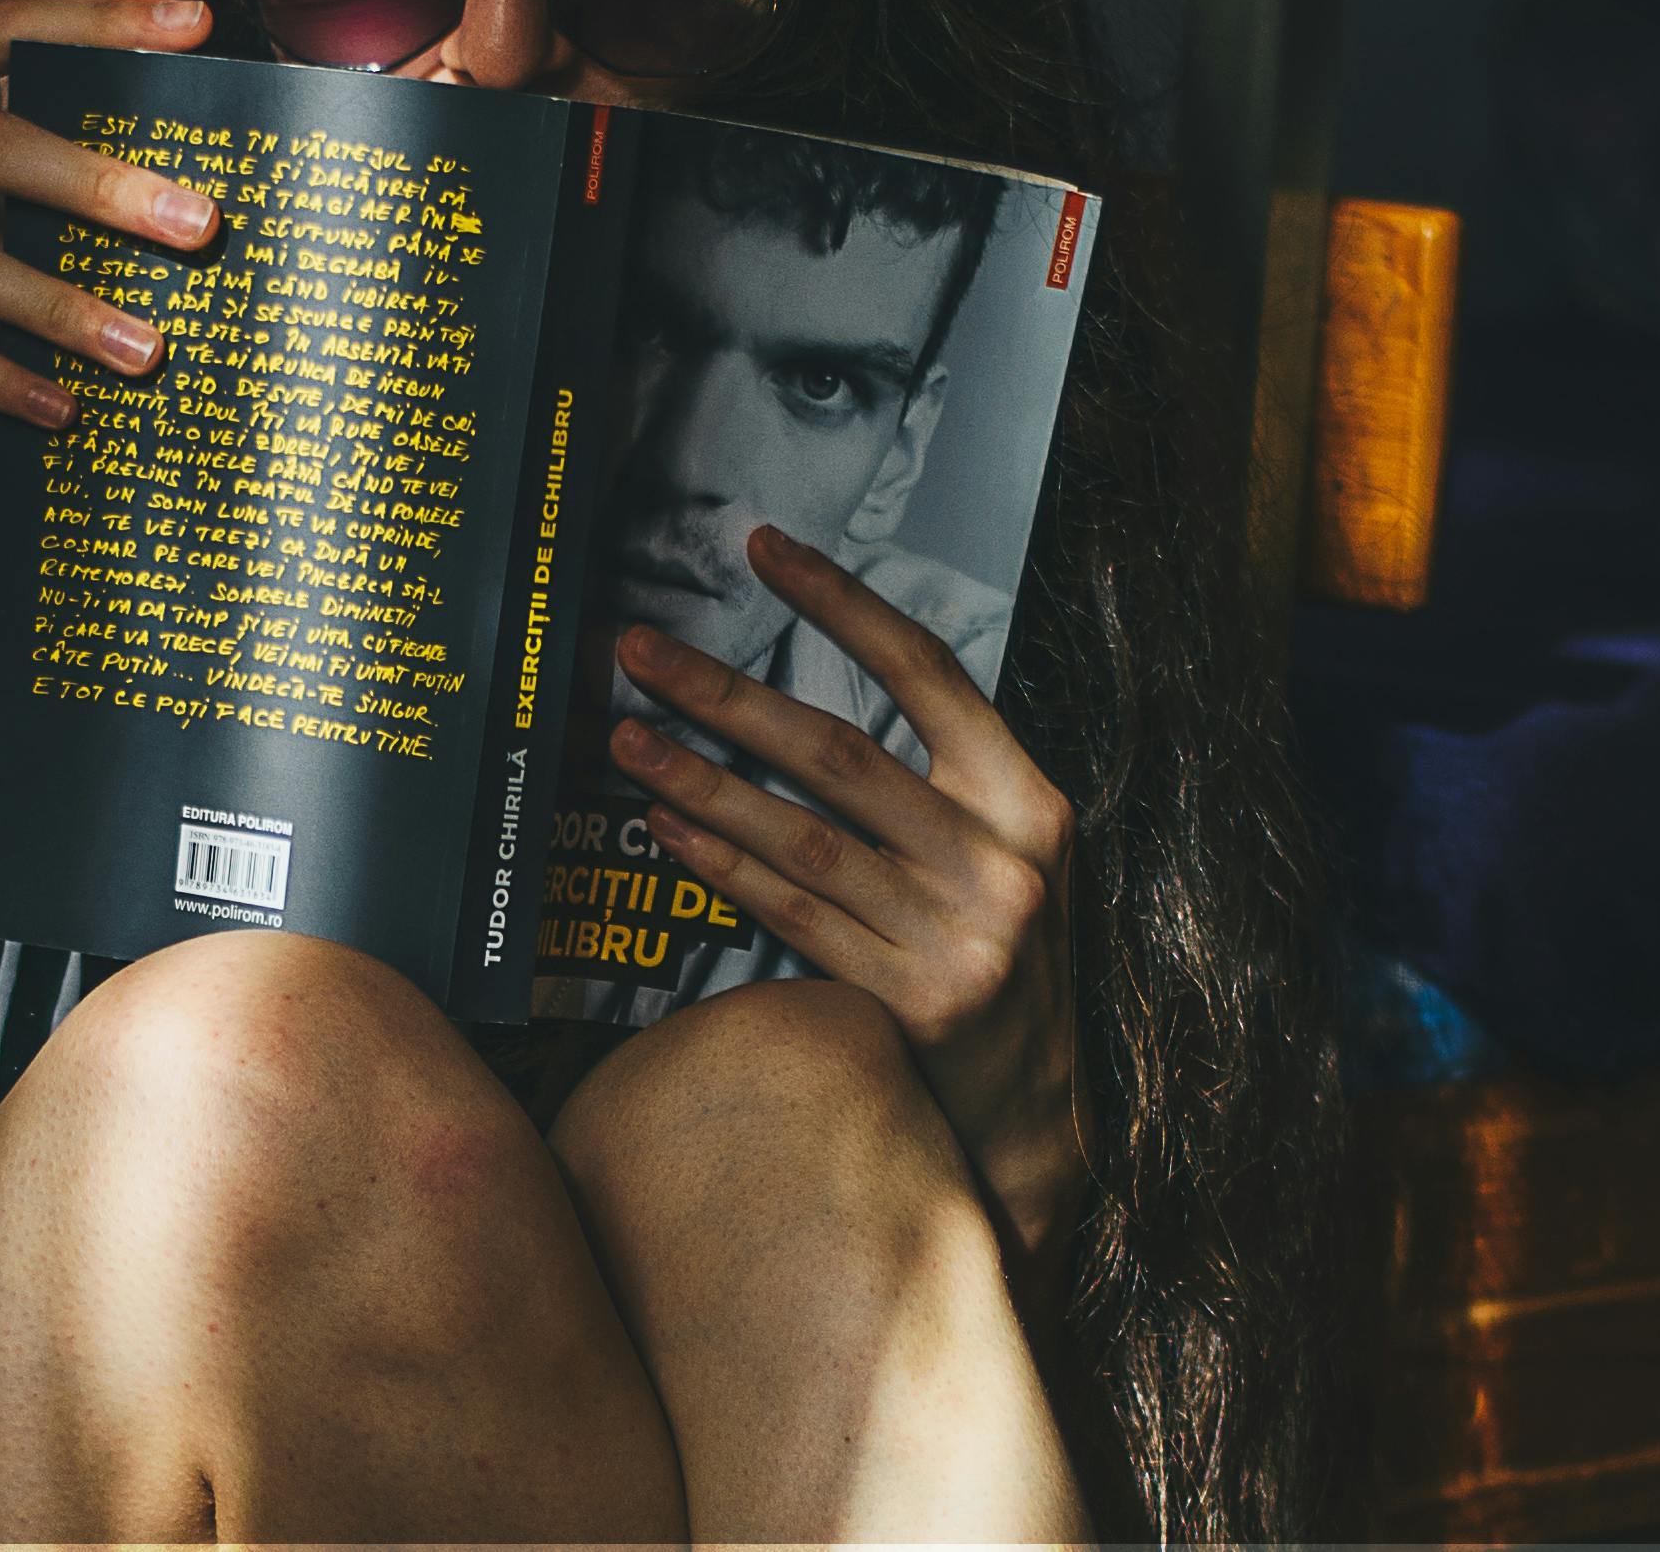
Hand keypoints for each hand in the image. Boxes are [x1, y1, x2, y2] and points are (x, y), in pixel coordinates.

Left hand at [606, 524, 1084, 1271]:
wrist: (1034, 1112)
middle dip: (726, 694)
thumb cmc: (996, 949)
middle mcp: (999, 860)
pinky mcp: (910, 1004)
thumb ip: (935, 778)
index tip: (764, 548)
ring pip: (802, 838)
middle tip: (638, 648)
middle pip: (839, 752)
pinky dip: (723, 866)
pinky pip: (793, 916)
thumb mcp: (1005, 850)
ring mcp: (958, 937)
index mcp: (1027, 798)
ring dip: (701, 781)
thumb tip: (800, 692)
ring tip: (624, 735)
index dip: (842, 604)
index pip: (928, 672)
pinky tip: (664, 828)